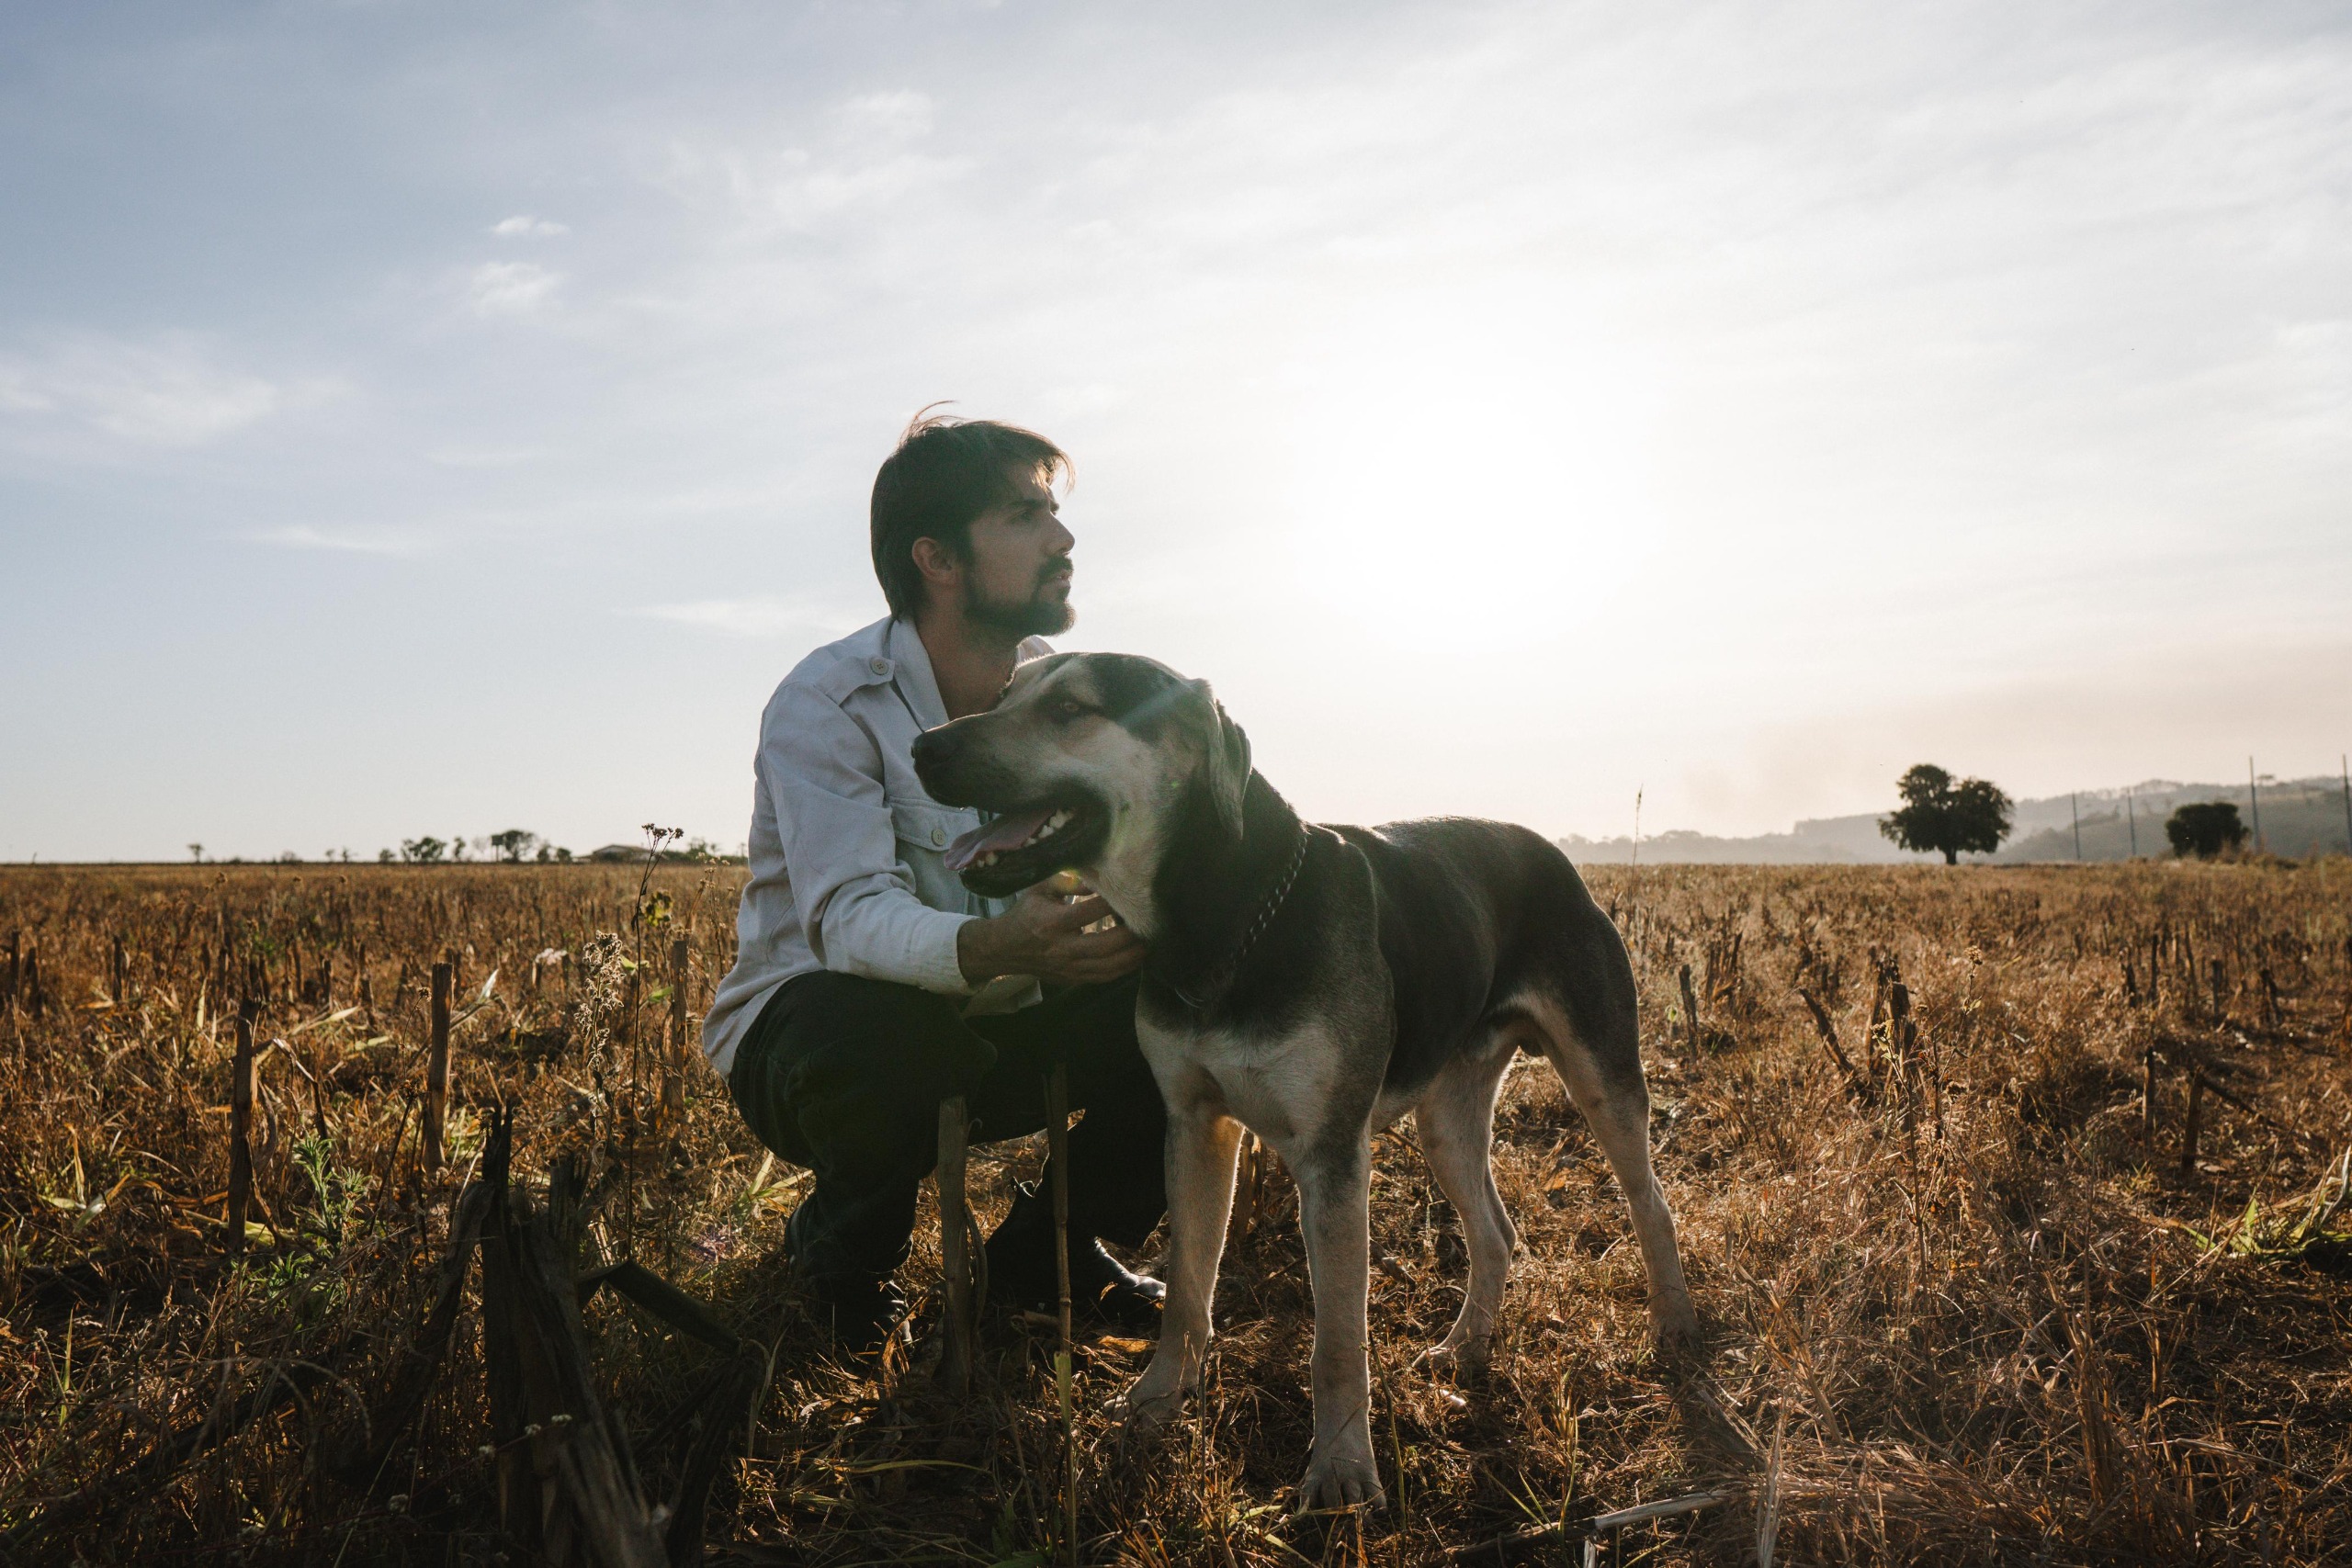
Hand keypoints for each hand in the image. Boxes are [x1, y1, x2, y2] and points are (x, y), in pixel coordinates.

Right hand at [959, 885, 1145, 986]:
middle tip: (1147, 923)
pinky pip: (1102, 977)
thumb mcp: (1041, 890)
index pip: (1089, 912)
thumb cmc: (1026, 914)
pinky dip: (1122, 970)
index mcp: (1052, 922)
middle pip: (1104, 945)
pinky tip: (1134, 959)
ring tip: (1147, 943)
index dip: (1111, 904)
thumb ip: (1069, 883)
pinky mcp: (1072, 979)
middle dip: (1129, 935)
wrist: (1005, 949)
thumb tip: (1098, 879)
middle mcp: (1062, 948)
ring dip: (1132, 956)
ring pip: (1107, 966)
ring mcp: (1068, 967)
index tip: (1128, 895)